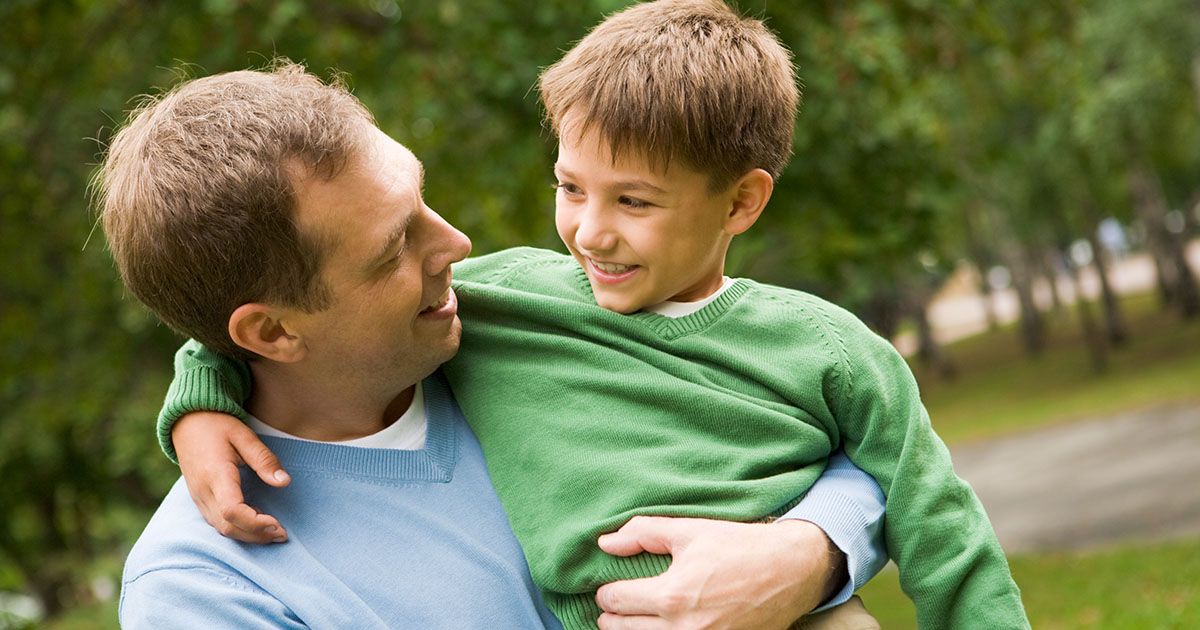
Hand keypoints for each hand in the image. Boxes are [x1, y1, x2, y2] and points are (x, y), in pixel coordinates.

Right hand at [173, 411, 290, 543]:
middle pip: (228, 527)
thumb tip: (284, 482)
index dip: (255, 523)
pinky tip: (257, 522)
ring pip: (222, 529)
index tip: (278, 524)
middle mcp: (203, 492)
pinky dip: (238, 528)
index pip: (232, 510)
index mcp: (215, 475)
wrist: (187, 423)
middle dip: (257, 535)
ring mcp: (198, 498)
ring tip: (275, 531)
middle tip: (283, 534)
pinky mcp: (200, 500)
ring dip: (249, 535)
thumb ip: (264, 460)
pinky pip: (217, 523)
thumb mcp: (244, 436)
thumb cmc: (218, 426)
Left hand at [594, 516, 845, 629]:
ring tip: (638, 616)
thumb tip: (605, 543)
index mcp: (672, 595)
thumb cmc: (739, 547)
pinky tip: (663, 624)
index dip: (606, 590)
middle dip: (614, 614)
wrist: (790, 571)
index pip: (615, 600)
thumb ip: (643, 533)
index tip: (611, 586)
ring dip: (634, 629)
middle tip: (620, 602)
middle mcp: (682, 628)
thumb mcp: (689, 530)